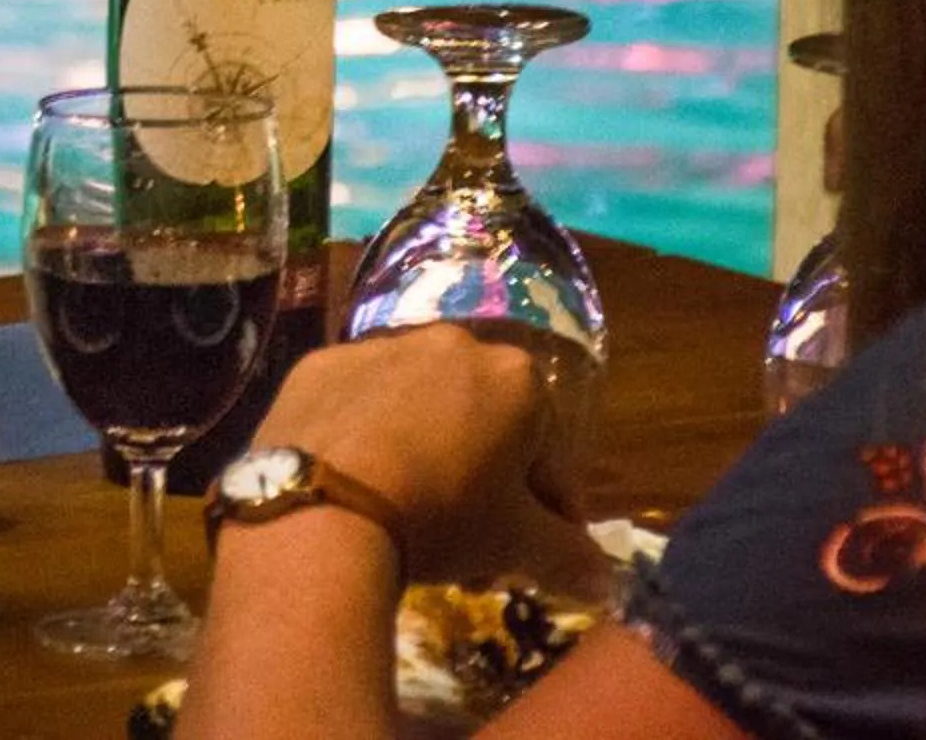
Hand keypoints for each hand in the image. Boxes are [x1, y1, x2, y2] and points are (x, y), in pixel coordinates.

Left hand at [249, 326, 608, 595]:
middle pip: (482, 422)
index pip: (548, 453)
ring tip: (406, 518)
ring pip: (419, 406)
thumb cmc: (441, 515)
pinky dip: (364, 438)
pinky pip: (356, 403)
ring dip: (425, 453)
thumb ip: (569, 557)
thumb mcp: (515, 544)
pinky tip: (356, 486)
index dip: (546, 511)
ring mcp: (378, 346)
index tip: (531, 555)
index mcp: (516, 377)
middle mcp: (452, 342)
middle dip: (483, 480)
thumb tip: (607, 581)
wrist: (325, 507)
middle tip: (468, 544)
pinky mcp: (319, 364)